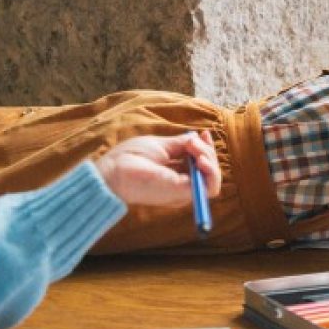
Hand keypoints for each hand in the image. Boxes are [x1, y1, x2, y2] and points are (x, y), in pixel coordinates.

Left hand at [94, 130, 221, 205]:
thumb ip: (181, 144)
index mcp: (175, 173)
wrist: (115, 170)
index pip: (200, 165)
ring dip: (210, 158)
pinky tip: (200, 159)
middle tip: (195, 141)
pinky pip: (210, 186)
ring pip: (212, 178)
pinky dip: (211, 170)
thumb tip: (198, 138)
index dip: (206, 148)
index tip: (204, 134)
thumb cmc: (131, 158)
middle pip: (208, 170)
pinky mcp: (183, 194)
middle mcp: (181, 184)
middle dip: (208, 150)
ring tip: (196, 149)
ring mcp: (183, 190)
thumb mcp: (161, 145)